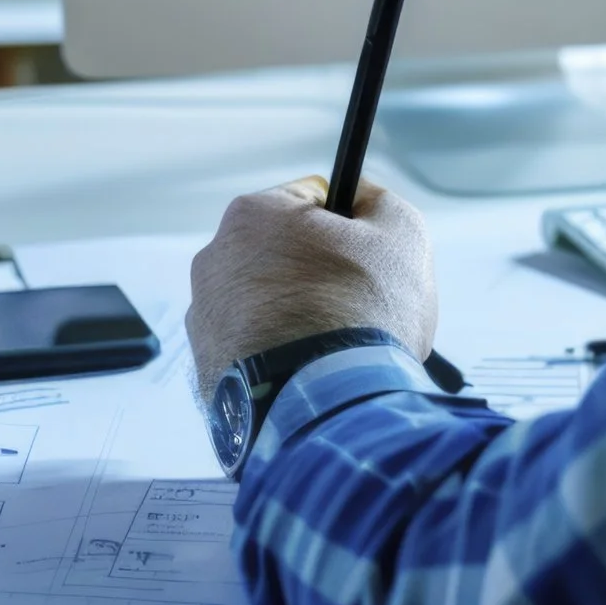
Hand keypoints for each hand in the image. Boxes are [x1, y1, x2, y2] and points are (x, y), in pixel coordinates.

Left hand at [188, 176, 438, 402]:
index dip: (349, 224)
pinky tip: (309, 373)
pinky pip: (252, 349)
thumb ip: (380, 202)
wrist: (325, 407)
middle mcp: (214, 260)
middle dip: (319, 272)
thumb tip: (363, 200)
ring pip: (267, 303)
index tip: (368, 255)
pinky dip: (279, 356)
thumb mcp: (401, 232)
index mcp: (254, 215)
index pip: (310, 198)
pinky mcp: (204, 369)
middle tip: (357, 304)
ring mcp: (204, 319)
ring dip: (297, 316)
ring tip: (334, 347)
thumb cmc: (362, 312)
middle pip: (283, 253)